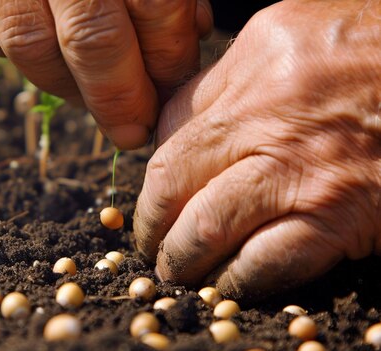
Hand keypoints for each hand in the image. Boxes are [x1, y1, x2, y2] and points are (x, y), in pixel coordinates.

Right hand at [0, 0, 211, 148]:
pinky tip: (39, 61)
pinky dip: (4, 52)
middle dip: (118, 94)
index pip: (148, 1)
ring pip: (28, 43)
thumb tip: (192, 29)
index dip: (167, 51)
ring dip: (65, 87)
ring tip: (92, 103)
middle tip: (134, 128)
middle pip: (89, 36)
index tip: (176, 78)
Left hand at [133, 0, 380, 298]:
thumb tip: (179, 127)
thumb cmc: (378, 51)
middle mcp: (267, 112)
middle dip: (151, 223)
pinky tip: (231, 285)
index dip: (155, 170)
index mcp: (254, 60)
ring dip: (184, 259)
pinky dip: (239, 281)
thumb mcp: (295, 35)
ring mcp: (301, 167)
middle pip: (172, 181)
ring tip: (178, 271)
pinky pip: (266, 261)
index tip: (155, 198)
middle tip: (151, 245)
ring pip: (207, 227)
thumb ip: (233, 78)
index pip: (170, 124)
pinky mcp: (339, 214)